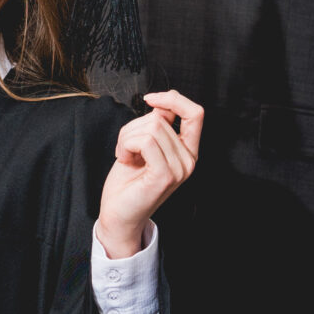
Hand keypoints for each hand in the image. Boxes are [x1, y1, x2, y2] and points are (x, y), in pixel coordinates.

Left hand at [97, 91, 203, 257]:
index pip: (195, 113)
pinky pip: (145, 141)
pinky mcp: (165, 175)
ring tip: (126, 156)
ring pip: (151, 127)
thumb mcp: (144, 146)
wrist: (118, 214)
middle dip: (134, 127)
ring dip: (127, 137)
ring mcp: (179, 169)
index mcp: (187, 151)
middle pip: (160, 118)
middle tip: (126, 148)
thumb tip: (159, 105)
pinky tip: (124, 159)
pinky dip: (127, 145)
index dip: (173, 99)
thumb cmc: (128, 181)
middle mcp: (188, 160)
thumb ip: (157, 126)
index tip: (150, 99)